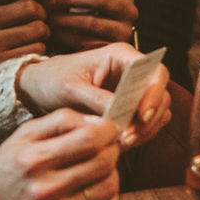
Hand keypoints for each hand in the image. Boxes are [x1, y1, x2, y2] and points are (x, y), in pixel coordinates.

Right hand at [0, 0, 56, 67]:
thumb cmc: (1, 28)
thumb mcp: (0, 6)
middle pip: (29, 6)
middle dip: (42, 10)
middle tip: (40, 16)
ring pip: (38, 28)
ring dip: (44, 30)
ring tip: (34, 33)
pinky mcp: (6, 62)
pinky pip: (38, 47)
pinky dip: (40, 47)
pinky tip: (30, 48)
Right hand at [0, 109, 120, 199]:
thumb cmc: (3, 168)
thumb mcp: (22, 135)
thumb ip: (59, 121)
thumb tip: (97, 122)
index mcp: (33, 158)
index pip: (89, 140)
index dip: (108, 130)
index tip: (109, 128)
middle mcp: (44, 187)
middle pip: (102, 163)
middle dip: (113, 149)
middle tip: (108, 145)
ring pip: (107, 188)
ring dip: (112, 173)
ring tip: (101, 166)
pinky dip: (108, 198)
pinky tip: (97, 189)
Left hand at [16, 43, 170, 149]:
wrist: (39, 88)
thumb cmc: (52, 80)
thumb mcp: (70, 88)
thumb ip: (97, 99)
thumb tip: (122, 116)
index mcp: (121, 56)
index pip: (155, 72)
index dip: (154, 94)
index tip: (141, 116)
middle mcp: (132, 71)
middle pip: (160, 95)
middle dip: (148, 119)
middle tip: (127, 138)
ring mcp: (133, 90)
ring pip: (157, 112)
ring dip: (145, 130)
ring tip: (121, 143)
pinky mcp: (129, 108)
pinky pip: (147, 124)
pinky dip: (139, 135)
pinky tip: (120, 143)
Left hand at [46, 0, 137, 52]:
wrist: (94, 33)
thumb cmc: (88, 4)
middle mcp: (129, 10)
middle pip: (102, 0)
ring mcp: (123, 31)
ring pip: (92, 22)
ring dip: (67, 18)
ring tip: (50, 15)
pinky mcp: (110, 47)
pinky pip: (87, 41)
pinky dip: (67, 35)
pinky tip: (55, 30)